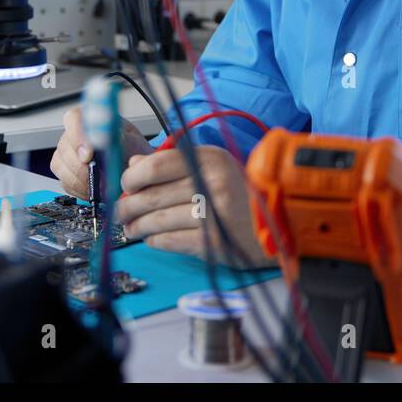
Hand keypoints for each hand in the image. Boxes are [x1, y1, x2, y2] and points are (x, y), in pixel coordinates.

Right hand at [50, 105, 151, 198]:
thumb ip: (119, 139)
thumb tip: (105, 137)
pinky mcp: (65, 172)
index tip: (88, 155)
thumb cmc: (132, 151)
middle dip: (81, 165)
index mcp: (91, 119)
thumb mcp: (133, 142)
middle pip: (64, 146)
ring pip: (61, 166)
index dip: (77, 137)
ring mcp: (67, 153)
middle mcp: (75, 134)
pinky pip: (65, 182)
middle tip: (99, 175)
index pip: (73, 119)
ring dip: (81, 180)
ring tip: (101, 184)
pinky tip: (96, 189)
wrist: (134, 167)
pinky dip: (81, 190)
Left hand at [114, 144, 269, 268]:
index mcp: (211, 159)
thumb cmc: (242, 195)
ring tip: (130, 228)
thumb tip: (135, 166)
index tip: (125, 185)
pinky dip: (155, 241)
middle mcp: (212, 183)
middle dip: (128, 206)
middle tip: (120, 212)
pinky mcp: (214, 242)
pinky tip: (152, 238)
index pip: (157, 165)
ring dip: (137, 226)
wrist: (282, 224)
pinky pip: (171, 241)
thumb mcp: (213, 168)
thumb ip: (174, 164)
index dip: (133, 177)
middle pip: (152, 195)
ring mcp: (214, 214)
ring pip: (158, 220)